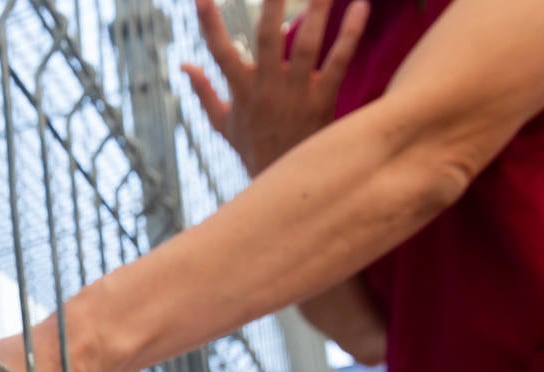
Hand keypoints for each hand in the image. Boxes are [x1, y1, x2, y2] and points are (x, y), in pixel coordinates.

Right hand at [181, 0, 368, 174]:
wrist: (285, 183)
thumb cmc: (253, 149)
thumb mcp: (222, 123)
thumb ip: (204, 91)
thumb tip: (184, 66)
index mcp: (241, 91)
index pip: (220, 52)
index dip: (209, 23)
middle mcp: (267, 89)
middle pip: (266, 38)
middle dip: (271, 3)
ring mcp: (296, 94)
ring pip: (306, 44)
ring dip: (316, 10)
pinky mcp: (324, 99)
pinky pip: (339, 60)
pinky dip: (350, 32)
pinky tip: (360, 5)